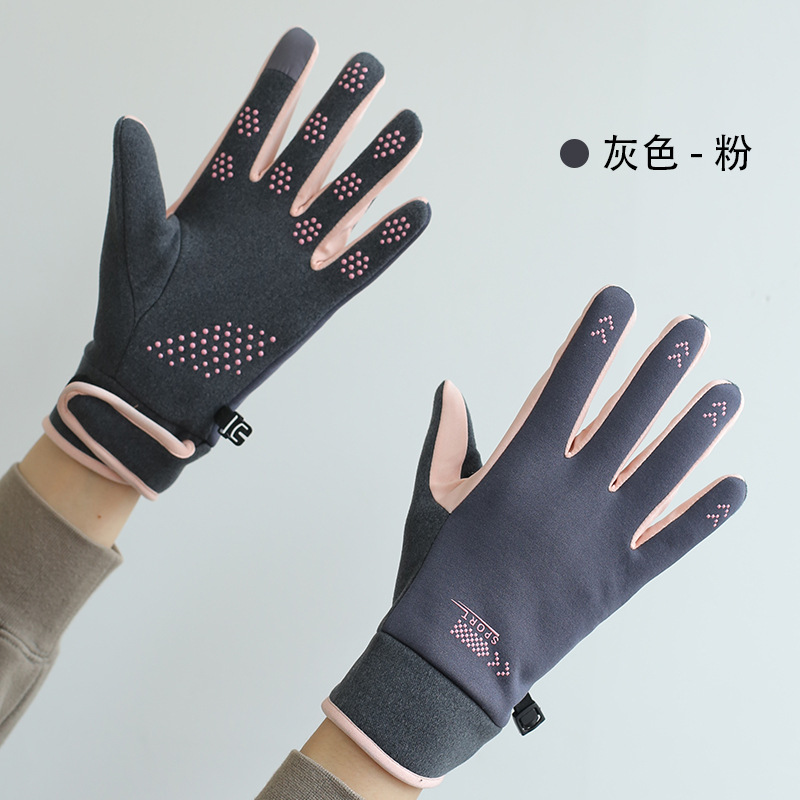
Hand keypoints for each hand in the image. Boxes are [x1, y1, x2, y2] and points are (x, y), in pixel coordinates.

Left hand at [45, 27, 429, 497]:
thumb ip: (137, 181)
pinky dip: (388, 243)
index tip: (304, 40)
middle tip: (370, 68)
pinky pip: (358, 267)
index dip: (280, 84)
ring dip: (378, 167)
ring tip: (409, 127)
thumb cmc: (135, 311)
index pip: (256, 128)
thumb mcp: (133, 239)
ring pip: (344, 203)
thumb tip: (128, 122)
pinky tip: (416, 212)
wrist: (157, 382)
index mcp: (220, 198)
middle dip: (341, 110)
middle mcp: (264, 220)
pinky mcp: (312, 301)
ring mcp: (292, 259)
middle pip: (312, 153)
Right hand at [323, 286, 745, 785]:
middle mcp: (572, 486)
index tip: (618, 301)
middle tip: (692, 328)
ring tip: (728, 391)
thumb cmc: (443, 569)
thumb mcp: (438, 496)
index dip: (596, 335)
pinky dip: (707, 513)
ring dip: (700, 426)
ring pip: (665, 466)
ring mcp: (603, 531)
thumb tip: (449, 389)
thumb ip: (447, 438)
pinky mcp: (621, 575)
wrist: (459, 650)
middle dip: (663, 363)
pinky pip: (674, 539)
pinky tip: (736, 485)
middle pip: (629, 411)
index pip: (567, 380)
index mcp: (523, 462)